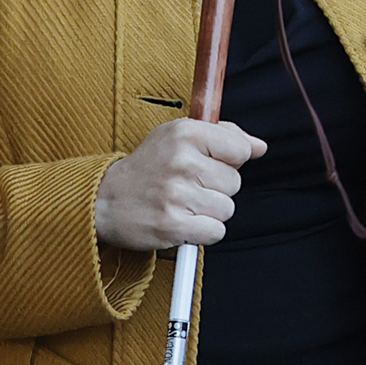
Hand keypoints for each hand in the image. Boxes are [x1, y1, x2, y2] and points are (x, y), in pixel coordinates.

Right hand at [95, 118, 264, 250]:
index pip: (240, 149)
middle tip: (188, 186)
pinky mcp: (172, 225)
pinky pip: (215, 232)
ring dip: (209, 211)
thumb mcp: (179, 136)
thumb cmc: (148, 166)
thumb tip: (259, 146)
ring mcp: (176, 194)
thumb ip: (223, 136)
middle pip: (235, 182)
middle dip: (217, 188)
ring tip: (183, 203)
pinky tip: (183, 221)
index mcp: (185, 133)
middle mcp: (181, 161)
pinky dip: (203, 232)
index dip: (231, 160)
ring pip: (227, 209)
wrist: (105, 199)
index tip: (210, 163)